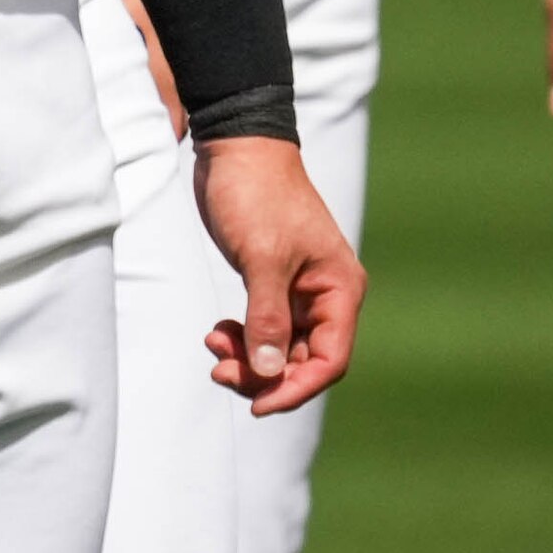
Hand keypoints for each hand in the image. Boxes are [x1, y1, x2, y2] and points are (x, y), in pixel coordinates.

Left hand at [190, 132, 362, 414]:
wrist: (235, 146)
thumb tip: (269, 373)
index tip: (257, 405)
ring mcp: (299, 289)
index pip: (329, 360)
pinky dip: (243, 335)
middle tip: (220, 373)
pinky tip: (217, 333)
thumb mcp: (261, 258)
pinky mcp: (272, 280)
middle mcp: (327, 295)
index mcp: (340, 291)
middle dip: (265, 373)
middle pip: (303, 358)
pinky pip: (264, 325)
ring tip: (213, 348)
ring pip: (281, 345)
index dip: (295, 388)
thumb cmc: (256, 194)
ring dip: (250, 357)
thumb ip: (266, 316)